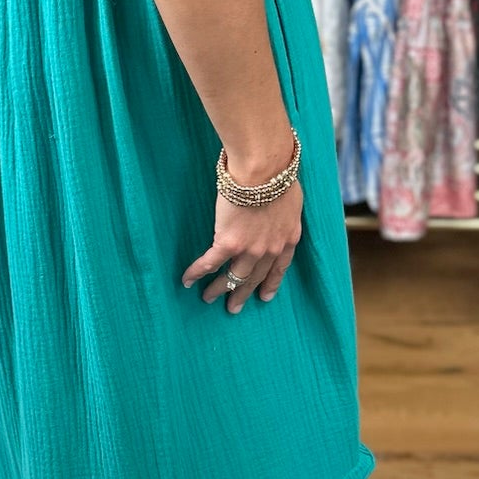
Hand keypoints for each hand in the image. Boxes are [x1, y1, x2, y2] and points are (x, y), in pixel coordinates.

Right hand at [182, 182, 302, 313]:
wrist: (264, 170)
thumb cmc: (278, 174)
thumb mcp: (290, 198)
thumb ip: (283, 212)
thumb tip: (276, 211)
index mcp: (288, 238)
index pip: (279, 267)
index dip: (271, 283)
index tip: (265, 296)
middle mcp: (270, 249)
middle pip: (255, 278)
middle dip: (243, 294)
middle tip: (234, 308)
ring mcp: (250, 249)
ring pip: (234, 277)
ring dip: (220, 289)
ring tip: (209, 298)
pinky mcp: (229, 243)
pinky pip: (210, 263)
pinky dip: (197, 273)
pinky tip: (187, 281)